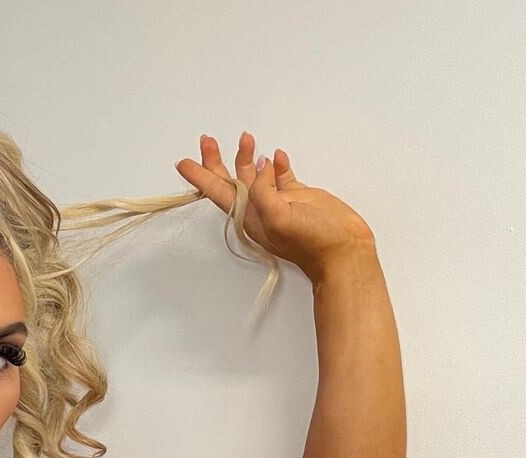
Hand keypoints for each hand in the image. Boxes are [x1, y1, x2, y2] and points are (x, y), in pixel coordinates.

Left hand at [175, 132, 375, 283]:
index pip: (218, 192)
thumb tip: (259, 166)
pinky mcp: (297, 198)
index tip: (182, 162)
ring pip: (254, 175)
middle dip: (217, 160)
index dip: (199, 177)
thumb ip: (263, 192)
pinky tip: (277, 154)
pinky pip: (281, 176)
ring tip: (246, 137)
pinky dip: (277, 164)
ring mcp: (277, 202)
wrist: (343, 251)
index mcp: (248, 216)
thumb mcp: (280, 217)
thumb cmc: (312, 241)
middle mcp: (258, 209)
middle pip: (230, 181)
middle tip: (208, 139)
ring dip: (247, 156)